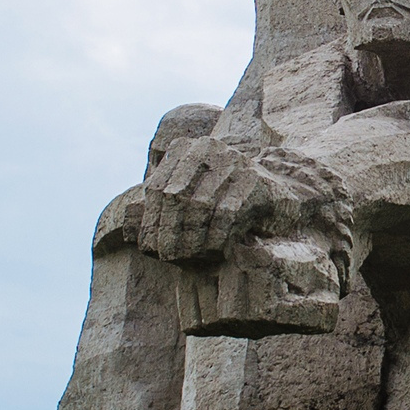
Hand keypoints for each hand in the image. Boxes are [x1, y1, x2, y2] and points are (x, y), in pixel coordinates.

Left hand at [139, 140, 352, 264]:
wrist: (283, 196)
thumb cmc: (230, 202)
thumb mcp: (193, 203)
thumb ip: (160, 210)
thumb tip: (126, 224)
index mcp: (187, 150)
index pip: (157, 189)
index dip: (151, 222)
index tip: (150, 250)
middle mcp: (208, 149)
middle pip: (174, 198)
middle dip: (168, 233)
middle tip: (168, 260)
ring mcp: (233, 162)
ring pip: (198, 207)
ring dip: (190, 239)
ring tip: (188, 259)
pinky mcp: (255, 180)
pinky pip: (226, 214)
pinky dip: (216, 237)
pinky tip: (213, 251)